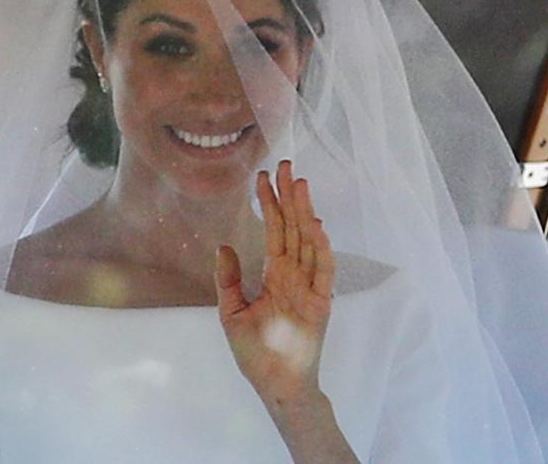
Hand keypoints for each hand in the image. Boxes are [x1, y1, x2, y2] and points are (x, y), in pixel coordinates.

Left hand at [214, 160, 334, 407]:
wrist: (275, 384)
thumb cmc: (256, 352)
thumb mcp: (232, 312)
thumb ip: (229, 280)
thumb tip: (224, 246)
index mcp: (275, 276)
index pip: (274, 231)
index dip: (270, 204)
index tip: (263, 177)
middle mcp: (294, 276)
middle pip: (293, 228)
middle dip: (289, 197)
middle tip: (285, 165)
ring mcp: (310, 288)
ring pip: (308, 242)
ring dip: (305, 213)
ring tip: (299, 183)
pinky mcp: (321, 304)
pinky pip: (323, 272)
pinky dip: (321, 249)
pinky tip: (316, 226)